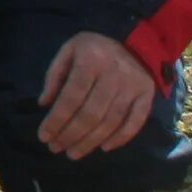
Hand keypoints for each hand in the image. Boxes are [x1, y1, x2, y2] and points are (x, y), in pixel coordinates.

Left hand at [36, 31, 154, 157]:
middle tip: (56, 148)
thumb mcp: (68, 51)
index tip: (44, 136)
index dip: (56, 120)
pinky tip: (104, 148)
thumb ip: (55, 75)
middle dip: (71, 135)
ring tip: (73, 152)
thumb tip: (44, 104)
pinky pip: (135, 121)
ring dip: (91, 141)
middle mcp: (114, 75)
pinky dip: (121, 138)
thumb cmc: (94, 47)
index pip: (71, 97)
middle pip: (91, 114)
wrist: (134, 38)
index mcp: (91, 61)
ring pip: (111, 122)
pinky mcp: (148, 95)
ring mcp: (133, 86)